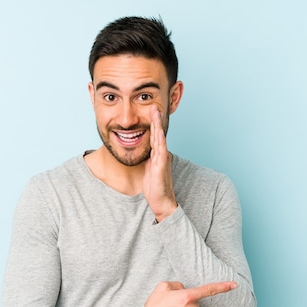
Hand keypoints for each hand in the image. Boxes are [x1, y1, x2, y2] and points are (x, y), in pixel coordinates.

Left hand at [143, 105, 176, 222]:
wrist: (161, 201)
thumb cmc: (155, 187)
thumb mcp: (148, 169)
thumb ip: (147, 159)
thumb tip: (144, 153)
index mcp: (157, 155)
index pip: (155, 136)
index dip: (153, 124)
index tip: (152, 111)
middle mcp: (161, 155)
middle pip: (158, 134)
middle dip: (157, 120)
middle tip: (155, 105)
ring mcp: (162, 160)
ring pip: (160, 139)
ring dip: (158, 126)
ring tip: (157, 113)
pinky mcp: (161, 167)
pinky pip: (160, 152)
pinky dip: (159, 141)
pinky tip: (158, 132)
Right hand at [144, 281, 237, 306]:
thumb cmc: (153, 306)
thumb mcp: (163, 287)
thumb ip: (178, 285)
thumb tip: (185, 290)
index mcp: (187, 297)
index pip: (209, 290)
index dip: (223, 286)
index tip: (234, 284)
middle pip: (196, 303)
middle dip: (187, 302)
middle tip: (171, 305)